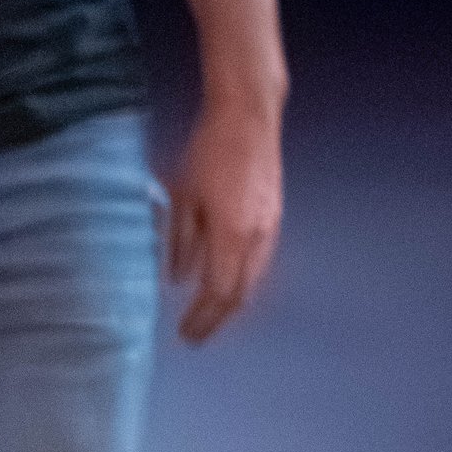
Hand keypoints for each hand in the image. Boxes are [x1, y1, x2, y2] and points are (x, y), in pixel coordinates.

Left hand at [166, 99, 282, 342]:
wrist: (249, 116)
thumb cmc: (209, 150)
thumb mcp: (183, 196)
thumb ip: (181, 240)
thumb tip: (177, 278)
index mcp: (233, 234)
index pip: (219, 292)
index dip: (203, 319)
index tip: (187, 335)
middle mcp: (258, 237)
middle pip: (241, 294)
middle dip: (217, 319)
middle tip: (196, 334)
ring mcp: (271, 227)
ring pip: (254, 281)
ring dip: (232, 303)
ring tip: (210, 316)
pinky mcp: (274, 217)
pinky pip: (261, 263)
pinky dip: (243, 282)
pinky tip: (228, 283)